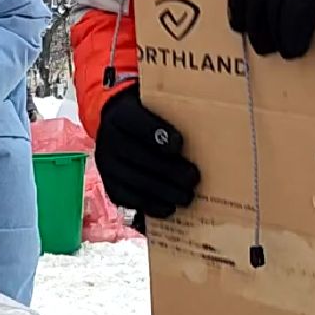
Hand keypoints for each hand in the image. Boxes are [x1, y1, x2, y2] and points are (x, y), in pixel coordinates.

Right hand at [96, 87, 198, 219]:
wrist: (119, 127)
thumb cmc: (150, 117)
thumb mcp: (158, 106)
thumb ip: (175, 112)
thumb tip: (208, 123)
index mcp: (121, 114)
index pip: (137, 123)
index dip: (157, 133)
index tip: (179, 144)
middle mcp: (109, 139)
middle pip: (138, 156)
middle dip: (168, 170)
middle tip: (192, 178)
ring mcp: (106, 164)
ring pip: (134, 180)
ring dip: (162, 192)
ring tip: (186, 197)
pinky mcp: (109, 184)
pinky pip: (127, 199)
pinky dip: (149, 206)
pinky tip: (168, 208)